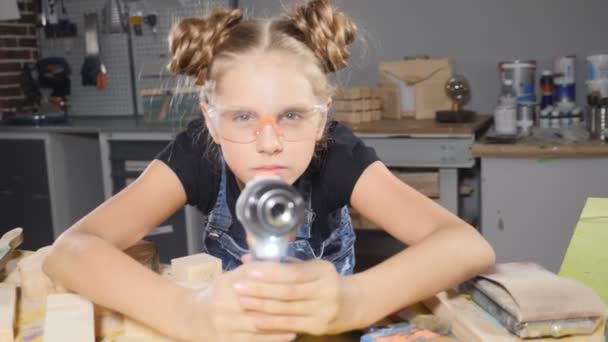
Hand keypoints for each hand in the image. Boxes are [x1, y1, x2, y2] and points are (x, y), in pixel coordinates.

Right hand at [175, 266, 296, 341]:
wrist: (189, 317)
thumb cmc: (217, 294)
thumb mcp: (230, 277)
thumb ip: (253, 269)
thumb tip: (278, 256)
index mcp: (227, 283)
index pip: (255, 279)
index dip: (277, 280)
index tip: (297, 281)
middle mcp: (223, 303)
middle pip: (259, 303)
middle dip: (283, 304)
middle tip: (305, 304)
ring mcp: (224, 324)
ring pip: (259, 325)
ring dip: (282, 324)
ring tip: (301, 321)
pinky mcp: (225, 341)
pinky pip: (253, 341)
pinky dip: (273, 339)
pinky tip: (289, 335)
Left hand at [235, 257, 363, 335]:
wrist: (354, 304)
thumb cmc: (326, 281)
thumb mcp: (313, 267)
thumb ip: (285, 264)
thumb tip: (251, 256)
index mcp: (323, 271)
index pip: (293, 272)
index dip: (271, 273)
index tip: (250, 270)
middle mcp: (325, 291)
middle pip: (288, 292)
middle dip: (261, 289)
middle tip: (239, 287)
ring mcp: (323, 311)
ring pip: (287, 309)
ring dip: (262, 306)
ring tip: (242, 301)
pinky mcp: (319, 327)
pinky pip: (291, 325)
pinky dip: (272, 323)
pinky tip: (256, 319)